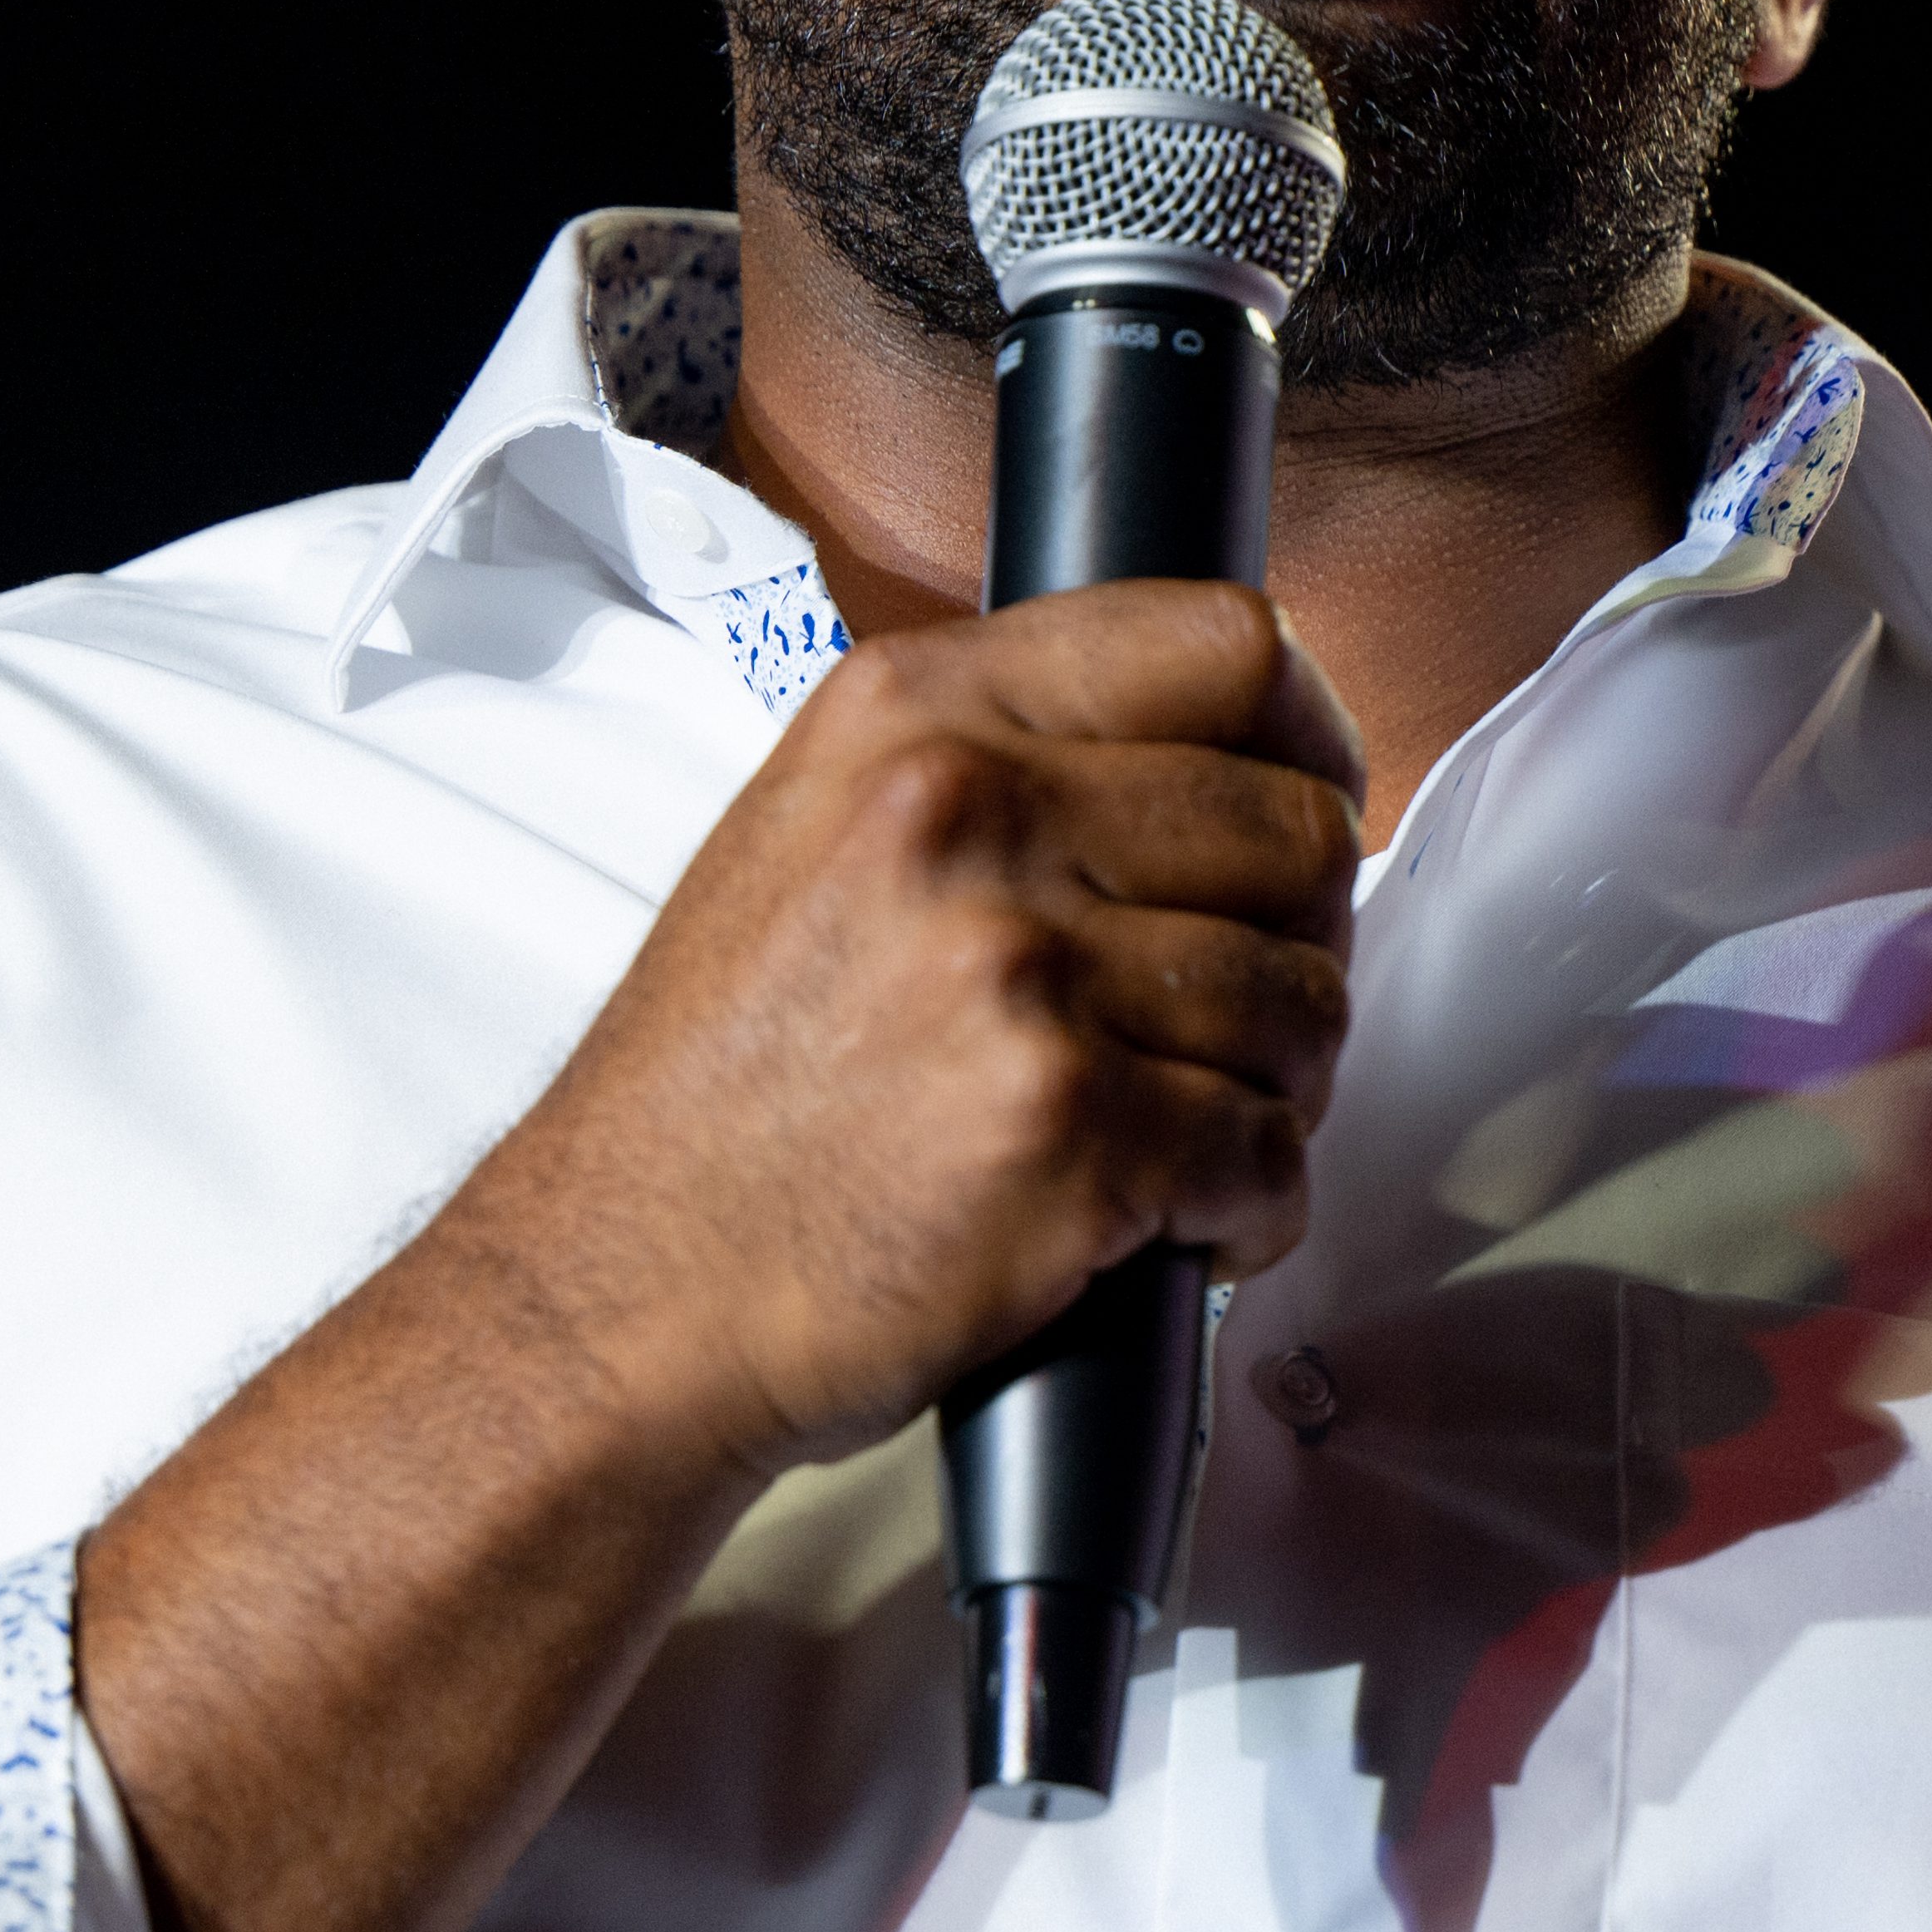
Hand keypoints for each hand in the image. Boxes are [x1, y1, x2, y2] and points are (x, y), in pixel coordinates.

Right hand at [494, 577, 1362, 1485]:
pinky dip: (1251, 1207)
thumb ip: (997, 761)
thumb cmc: (725, 1089)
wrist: (622, 1285)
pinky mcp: (1068, 1131)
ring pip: (1302, 1000)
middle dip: (1303, 938)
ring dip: (1282, 1084)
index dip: (1307, 735)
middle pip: (1295, 828)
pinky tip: (1179, 1220)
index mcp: (918, 712)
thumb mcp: (820, 829)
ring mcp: (1021, 971)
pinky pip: (1269, 1154)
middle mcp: (969, 814)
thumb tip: (1209, 761)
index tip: (1309, 798)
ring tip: (1195, 1122)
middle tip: (1243, 1013)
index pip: (1223, 646)